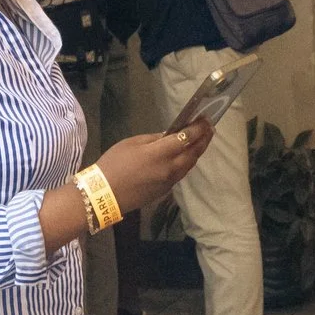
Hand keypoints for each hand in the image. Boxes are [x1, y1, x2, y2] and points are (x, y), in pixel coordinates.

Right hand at [95, 125, 213, 212]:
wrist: (104, 195)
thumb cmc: (114, 164)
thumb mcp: (131, 143)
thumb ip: (154, 139)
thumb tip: (169, 136)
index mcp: (160, 153)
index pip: (186, 138)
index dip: (198, 128)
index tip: (206, 119)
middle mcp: (170, 168)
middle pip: (193, 153)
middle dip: (204, 139)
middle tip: (210, 128)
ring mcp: (169, 181)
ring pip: (189, 165)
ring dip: (198, 152)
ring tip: (203, 141)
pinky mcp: (165, 190)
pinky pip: (181, 174)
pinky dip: (187, 162)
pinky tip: (187, 156)